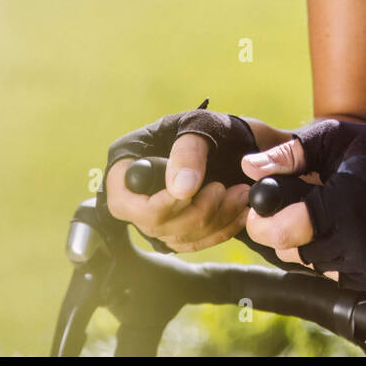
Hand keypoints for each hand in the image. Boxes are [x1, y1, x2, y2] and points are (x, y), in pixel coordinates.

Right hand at [98, 107, 292, 253]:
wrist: (228, 135)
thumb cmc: (205, 124)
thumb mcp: (196, 125)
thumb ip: (187, 152)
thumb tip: (182, 190)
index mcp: (126, 168)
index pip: (124, 203)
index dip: (157, 205)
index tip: (191, 194)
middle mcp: (135, 197)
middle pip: (156, 225)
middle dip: (199, 211)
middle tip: (229, 189)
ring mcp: (157, 216)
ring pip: (180, 236)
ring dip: (217, 220)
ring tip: (242, 195)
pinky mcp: (179, 228)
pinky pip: (196, 241)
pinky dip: (222, 230)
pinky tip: (241, 212)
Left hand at [242, 118, 365, 289]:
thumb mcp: (334, 138)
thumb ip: (290, 153)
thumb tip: (250, 167)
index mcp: (344, 206)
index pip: (282, 233)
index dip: (262, 221)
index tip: (262, 205)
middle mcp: (358, 243)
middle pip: (291, 252)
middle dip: (284, 229)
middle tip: (300, 203)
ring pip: (311, 264)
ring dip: (308, 241)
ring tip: (328, 211)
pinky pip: (333, 273)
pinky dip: (329, 252)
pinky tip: (344, 227)